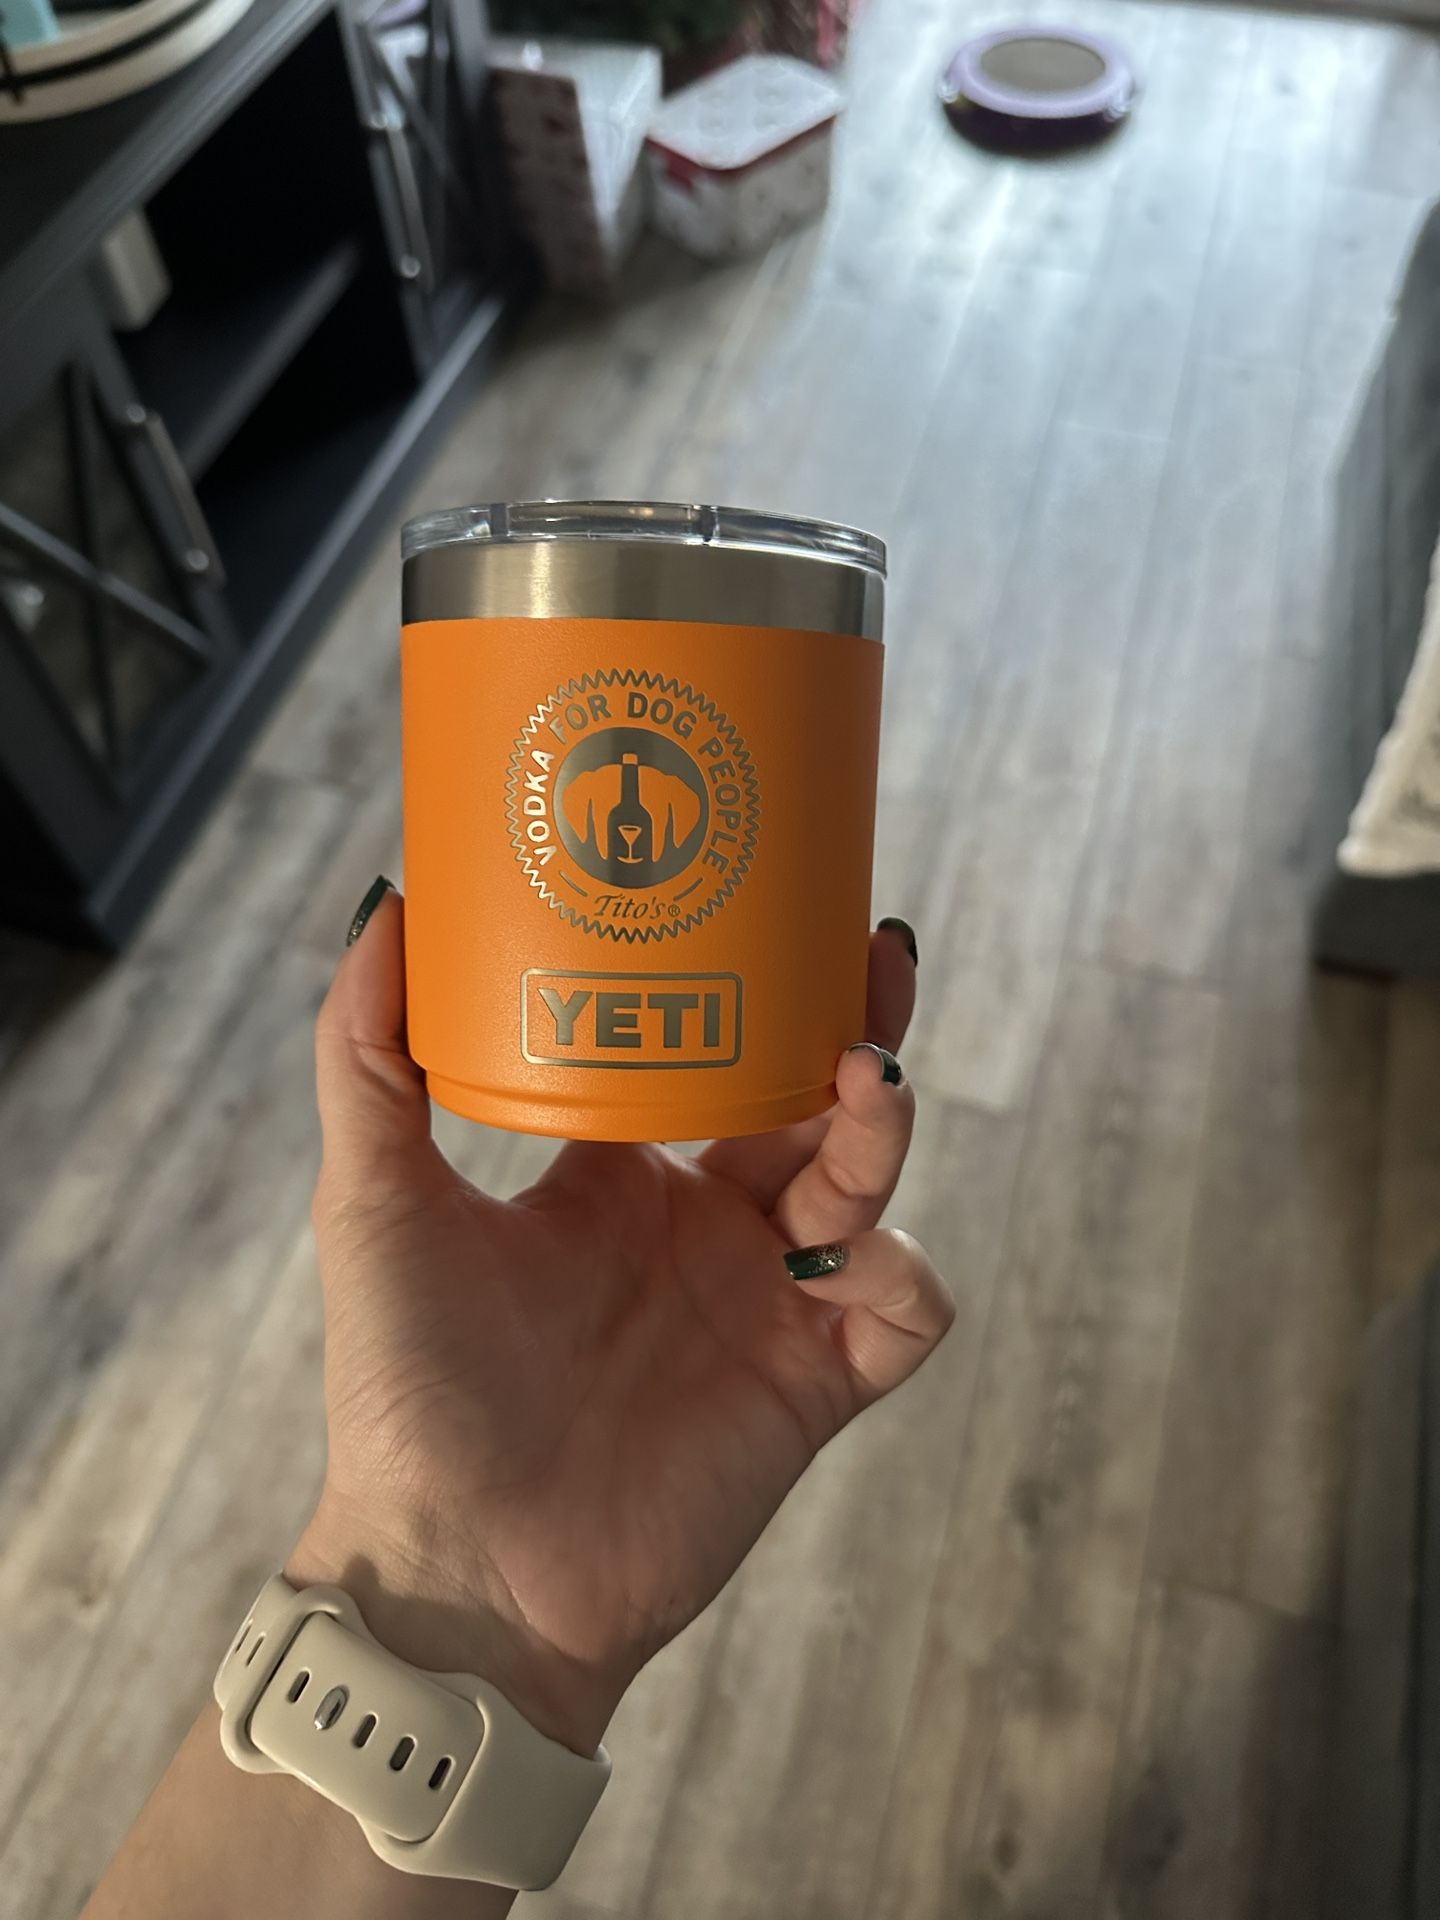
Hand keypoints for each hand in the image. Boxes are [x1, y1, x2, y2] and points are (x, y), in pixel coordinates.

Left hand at [291, 886, 950, 1755]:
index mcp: (617, 1178)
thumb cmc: (409, 1390)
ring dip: (878, 1132)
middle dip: (855, 1031)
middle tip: (872, 961)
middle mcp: (701, 1228)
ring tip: (858, 1088)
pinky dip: (899, 1274)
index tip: (771, 911)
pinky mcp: (814, 1387)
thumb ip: (367, 1058)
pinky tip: (841, 1262)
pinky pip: (905, 1309)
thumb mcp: (375, 1203)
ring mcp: (762, 1306)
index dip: (754, 989)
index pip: (711, 1056)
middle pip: (811, 1103)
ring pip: (866, 1187)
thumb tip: (385, 907)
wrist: (464, 1569)